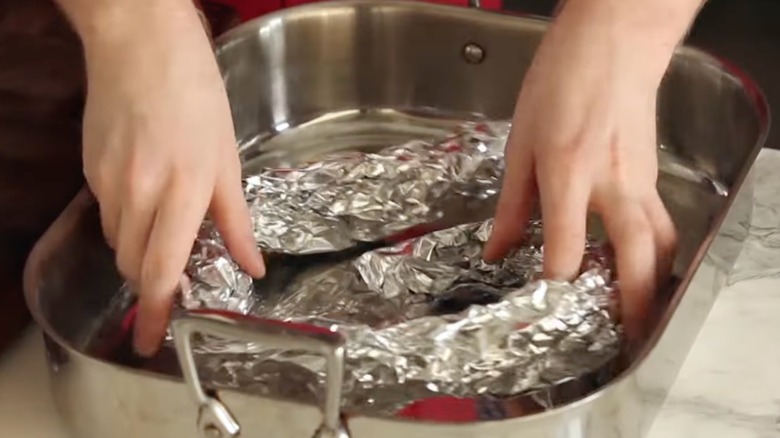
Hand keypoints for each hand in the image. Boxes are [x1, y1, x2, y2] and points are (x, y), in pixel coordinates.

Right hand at [79, 4, 264, 355]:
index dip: (157, 311)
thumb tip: (252, 266)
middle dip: (151, 285)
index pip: (163, 269)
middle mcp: (139, 193)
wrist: (141, 45)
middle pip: (134, 265)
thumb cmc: (197, 95)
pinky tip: (147, 199)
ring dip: (140, 253)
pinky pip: (107, 215)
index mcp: (184, 190)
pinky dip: (127, 223)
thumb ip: (237, 219)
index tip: (151, 342)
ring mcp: (109, 182)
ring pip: (118, 243)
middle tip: (172, 286)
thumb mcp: (228, 158)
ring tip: (165, 233)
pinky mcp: (90, 170)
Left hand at [483, 5, 677, 338]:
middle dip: (633, 302)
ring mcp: (639, 177)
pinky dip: (656, 251)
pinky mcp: (651, 173)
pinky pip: (661, 220)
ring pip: (660, 240)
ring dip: (653, 281)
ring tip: (637, 312)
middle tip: (624, 336)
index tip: (539, 307)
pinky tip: (637, 263)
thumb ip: (511, 204)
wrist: (613, 43)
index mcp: (567, 172)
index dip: (554, 284)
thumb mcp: (520, 142)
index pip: (565, 247)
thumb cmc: (561, 82)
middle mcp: (611, 181)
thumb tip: (497, 251)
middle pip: (635, 254)